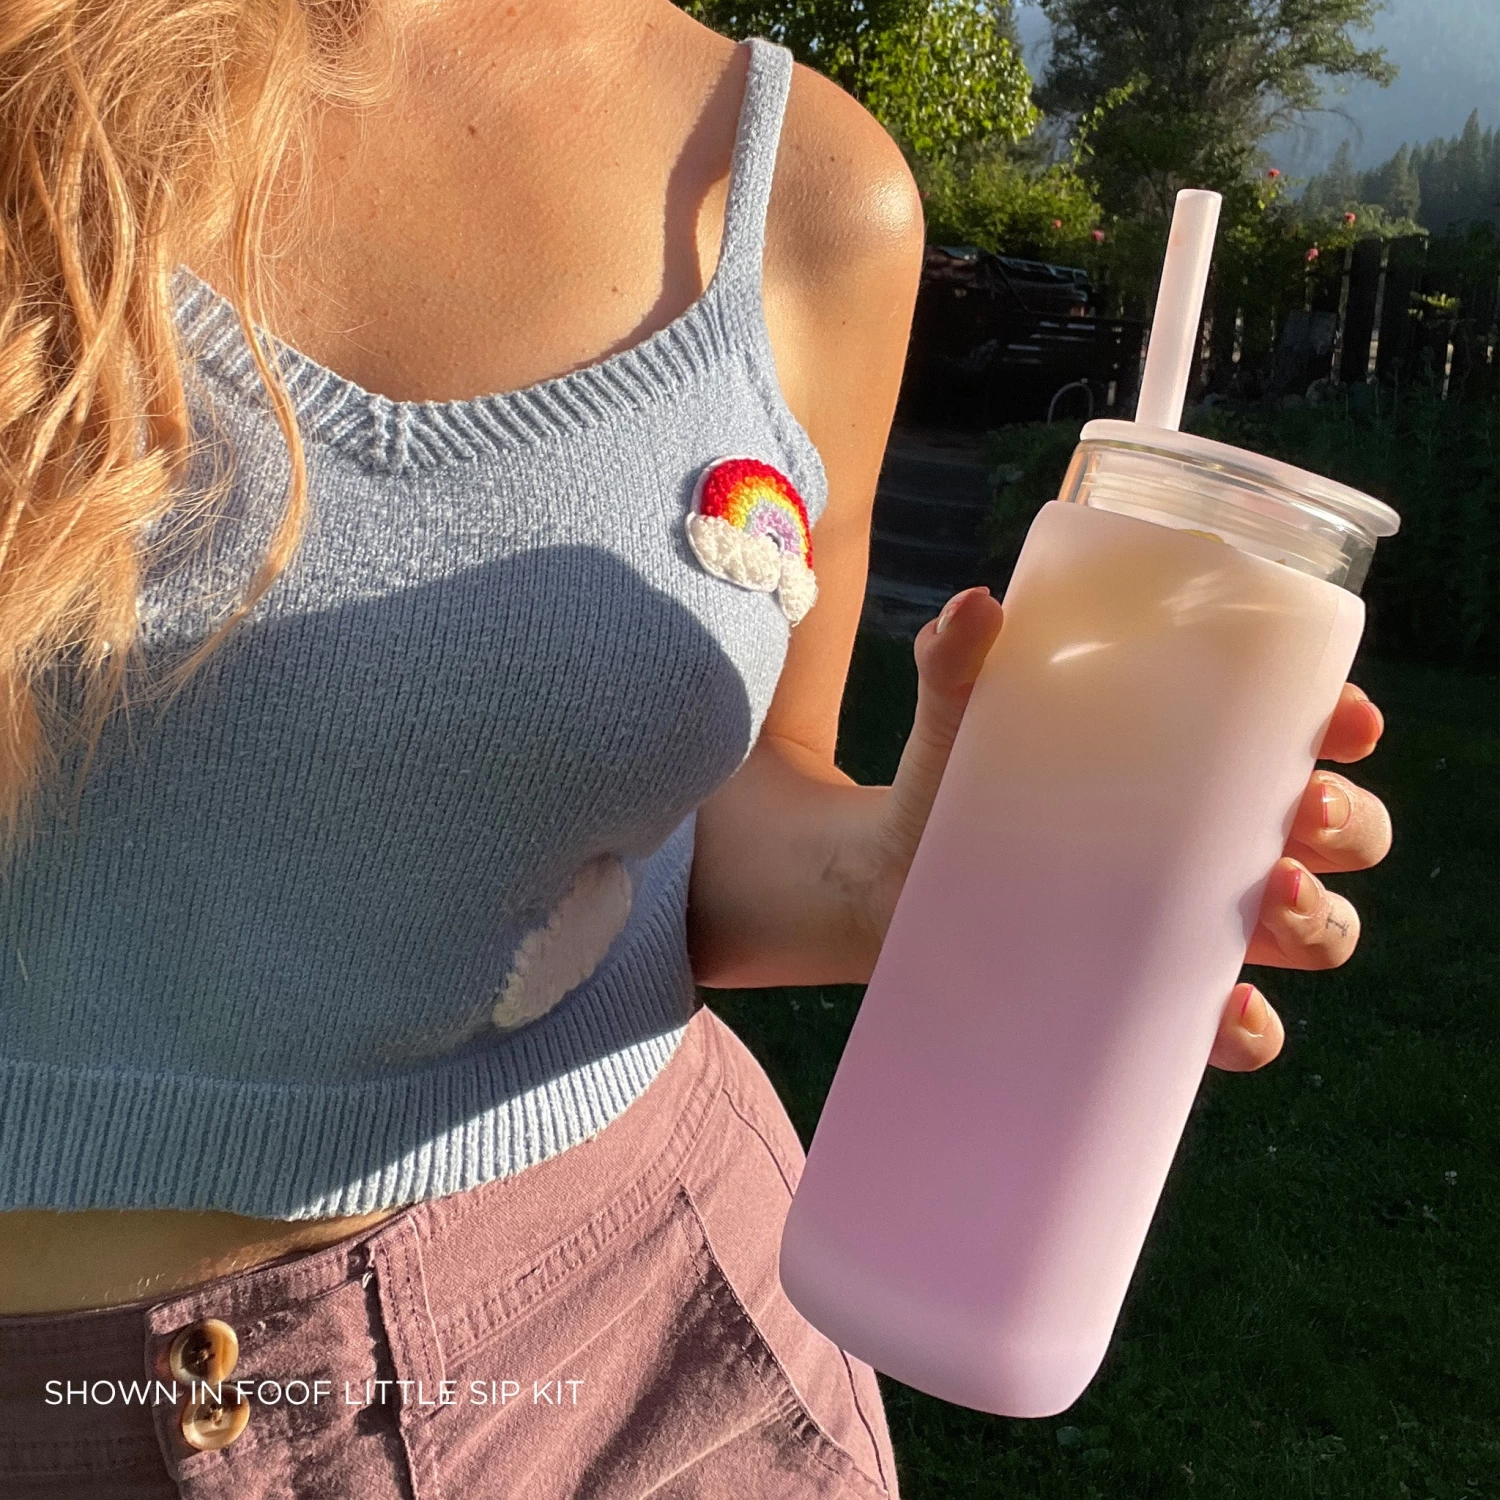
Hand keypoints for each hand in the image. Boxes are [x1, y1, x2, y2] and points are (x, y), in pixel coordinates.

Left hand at [872, 585, 1391, 1075]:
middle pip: (1341, 834)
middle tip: (1304, 810)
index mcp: (1194, 757)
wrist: (892, 879)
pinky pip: (1239, 1027)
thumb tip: (974, 607)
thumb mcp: (957, 715)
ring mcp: (1197, 922)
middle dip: (1348, 824)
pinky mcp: (1160, 993)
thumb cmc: (952, 781)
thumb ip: (956, 661)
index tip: (1345, 721)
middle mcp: (1218, 839)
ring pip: (1317, 929)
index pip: (1303, 732)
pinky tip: (1228, 1007)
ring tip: (1275, 896)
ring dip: (1320, 919)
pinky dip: (1251, 1028)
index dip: (1344, 723)